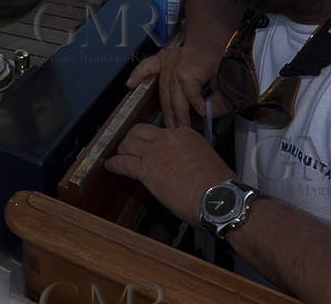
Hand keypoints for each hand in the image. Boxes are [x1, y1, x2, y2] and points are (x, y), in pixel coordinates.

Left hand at [105, 123, 232, 226]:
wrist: (220, 199)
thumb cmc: (218, 186)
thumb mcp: (205, 158)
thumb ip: (187, 154)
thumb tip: (177, 163)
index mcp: (184, 134)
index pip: (160, 131)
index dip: (153, 141)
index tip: (150, 147)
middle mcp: (167, 138)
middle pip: (140, 131)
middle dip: (132, 139)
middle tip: (129, 148)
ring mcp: (155, 152)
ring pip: (128, 143)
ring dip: (122, 150)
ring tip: (120, 156)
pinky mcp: (147, 169)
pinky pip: (123, 162)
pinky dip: (114, 164)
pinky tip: (110, 166)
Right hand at [128, 45, 222, 127]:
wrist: (214, 38)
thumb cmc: (222, 58)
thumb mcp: (230, 80)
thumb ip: (220, 100)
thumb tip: (208, 114)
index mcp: (190, 70)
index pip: (189, 96)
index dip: (197, 107)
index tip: (204, 115)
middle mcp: (174, 67)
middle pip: (173, 97)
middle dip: (178, 116)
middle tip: (182, 131)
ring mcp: (166, 62)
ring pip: (162, 90)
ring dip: (165, 109)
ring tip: (168, 125)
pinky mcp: (161, 59)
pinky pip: (146, 66)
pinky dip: (138, 75)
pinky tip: (130, 85)